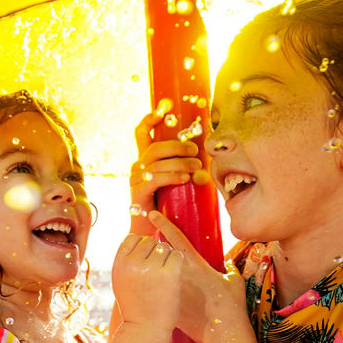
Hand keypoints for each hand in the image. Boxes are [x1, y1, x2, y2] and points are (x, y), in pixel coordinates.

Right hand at [111, 231, 183, 333]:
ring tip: (163, 276)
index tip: (145, 261)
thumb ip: (126, 260)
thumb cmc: (134, 305)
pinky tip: (174, 276)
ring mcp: (151, 268)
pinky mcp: (170, 273)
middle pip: (149, 241)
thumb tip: (140, 237)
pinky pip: (177, 255)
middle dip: (154, 253)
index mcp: (119, 264)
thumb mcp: (121, 280)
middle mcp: (133, 264)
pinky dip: (177, 263)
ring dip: (167, 258)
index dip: (141, 247)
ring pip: (164, 247)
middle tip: (156, 272)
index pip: (132, 238)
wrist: (145, 329)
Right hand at [129, 106, 208, 222]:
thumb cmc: (170, 208)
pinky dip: (172, 176)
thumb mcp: (179, 182)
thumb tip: (207, 155)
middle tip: (196, 150)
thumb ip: (188, 167)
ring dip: (180, 162)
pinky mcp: (138, 194)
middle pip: (155, 146)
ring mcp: (136, 180)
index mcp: (146, 160)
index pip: (142, 133)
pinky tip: (185, 178)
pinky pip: (155, 178)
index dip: (151, 118)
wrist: (153, 236)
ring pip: (157, 162)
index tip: (165, 106)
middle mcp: (138, 167)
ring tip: (197, 167)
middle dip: (177, 145)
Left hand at [146, 211, 246, 342]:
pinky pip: (156, 294)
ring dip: (149, 269)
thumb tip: (227, 264)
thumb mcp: (234, 282)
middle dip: (151, 246)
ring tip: (145, 267)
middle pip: (158, 253)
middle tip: (144, 238)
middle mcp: (179, 274)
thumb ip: (229, 269)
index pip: (175, 237)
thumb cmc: (232, 307)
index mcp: (195, 263)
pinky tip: (149, 292)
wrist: (223, 333)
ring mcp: (171, 290)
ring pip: (153, 273)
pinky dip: (153, 291)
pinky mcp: (167, 306)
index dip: (162, 223)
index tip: (151, 213)